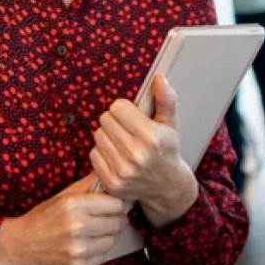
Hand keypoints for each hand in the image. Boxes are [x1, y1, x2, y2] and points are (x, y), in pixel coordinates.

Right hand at [0, 175, 127, 264]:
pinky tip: (83, 248)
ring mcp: (78, 250)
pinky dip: (96, 253)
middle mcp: (76, 227)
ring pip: (112, 240)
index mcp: (73, 205)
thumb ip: (88, 185)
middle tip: (103, 221)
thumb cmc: (43, 218)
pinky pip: (102, 257)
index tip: (110, 207)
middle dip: (113, 220)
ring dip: (106, 237)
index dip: (115, 205)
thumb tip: (111, 175)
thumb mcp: (62, 196)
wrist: (19, 247)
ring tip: (91, 235)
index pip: (116, 204)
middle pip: (118, 222)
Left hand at [91, 75, 197, 227]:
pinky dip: (102, 153)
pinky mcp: (112, 182)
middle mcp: (136, 154)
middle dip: (115, 121)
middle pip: (105, 120)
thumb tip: (159, 78)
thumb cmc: (166, 150)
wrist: (167, 186)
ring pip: (98, 136)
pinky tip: (116, 156)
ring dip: (107, 136)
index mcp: (151, 137)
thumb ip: (166, 99)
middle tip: (127, 130)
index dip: (124, 109)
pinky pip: (93, 154)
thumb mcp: (170, 124)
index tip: (132, 117)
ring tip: (122, 142)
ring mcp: (123, 170)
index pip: (118, 107)